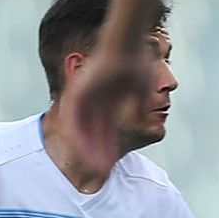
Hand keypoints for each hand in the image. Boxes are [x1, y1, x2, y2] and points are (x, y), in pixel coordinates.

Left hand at [65, 48, 148, 178]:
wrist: (124, 47)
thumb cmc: (136, 64)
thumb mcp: (142, 90)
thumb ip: (141, 106)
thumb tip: (143, 120)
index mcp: (109, 103)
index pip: (107, 130)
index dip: (110, 146)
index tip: (113, 163)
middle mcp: (94, 103)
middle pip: (94, 133)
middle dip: (98, 151)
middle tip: (102, 170)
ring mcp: (85, 99)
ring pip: (83, 130)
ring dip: (88, 147)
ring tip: (94, 164)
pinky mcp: (77, 94)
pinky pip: (75, 120)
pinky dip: (79, 135)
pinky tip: (84, 148)